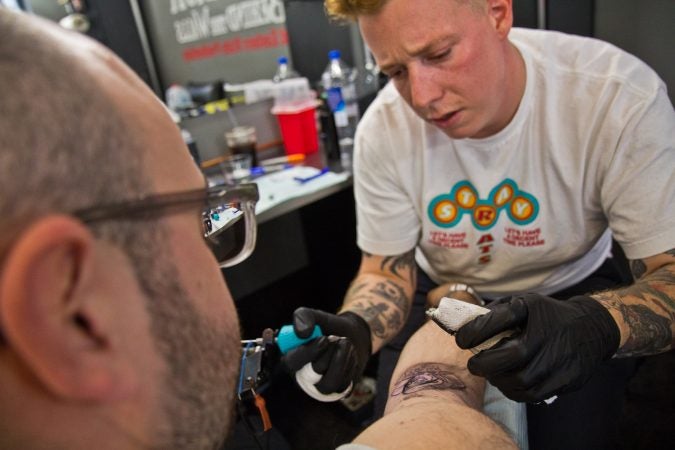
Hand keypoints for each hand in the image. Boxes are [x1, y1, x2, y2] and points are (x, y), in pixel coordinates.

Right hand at [281, 308, 371, 399]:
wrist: (352, 336)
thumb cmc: (329, 327)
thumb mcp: (315, 316)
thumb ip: (303, 317)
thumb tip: (302, 333)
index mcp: (291, 358)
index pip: (291, 363)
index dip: (307, 353)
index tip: (324, 339)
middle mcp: (303, 377)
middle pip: (312, 375)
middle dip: (329, 354)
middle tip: (337, 338)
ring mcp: (320, 386)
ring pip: (329, 384)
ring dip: (341, 359)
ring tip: (346, 343)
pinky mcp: (338, 391)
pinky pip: (344, 386)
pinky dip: (350, 366)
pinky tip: (350, 355)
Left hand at [455, 294, 619, 401]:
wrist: (591, 328)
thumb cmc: (547, 316)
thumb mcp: (523, 303)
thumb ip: (495, 313)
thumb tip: (463, 325)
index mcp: (529, 310)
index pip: (494, 321)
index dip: (471, 332)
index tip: (461, 339)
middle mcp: (544, 336)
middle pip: (506, 358)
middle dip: (482, 364)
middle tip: (474, 363)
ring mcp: (556, 360)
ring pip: (517, 381)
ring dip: (497, 379)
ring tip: (492, 373)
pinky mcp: (565, 380)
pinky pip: (531, 395)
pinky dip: (513, 391)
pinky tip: (509, 381)